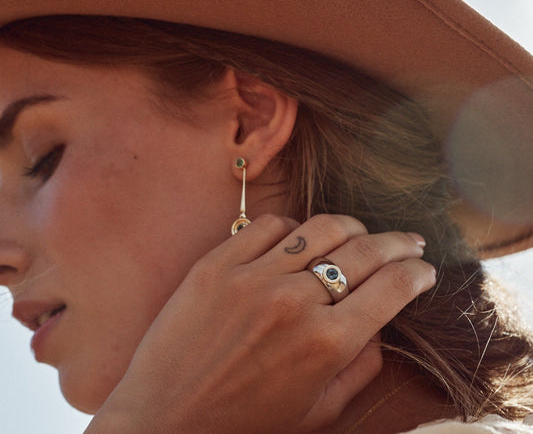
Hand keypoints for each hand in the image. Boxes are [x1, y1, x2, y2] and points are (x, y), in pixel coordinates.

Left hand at [85, 214, 434, 433]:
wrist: (163, 420)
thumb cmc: (244, 425)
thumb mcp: (318, 411)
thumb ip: (360, 365)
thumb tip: (379, 320)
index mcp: (326, 344)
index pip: (392, 288)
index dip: (417, 273)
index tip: (424, 268)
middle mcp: (295, 301)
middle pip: (365, 250)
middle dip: (398, 243)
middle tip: (409, 241)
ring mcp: (253, 276)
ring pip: (320, 227)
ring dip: (351, 227)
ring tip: (360, 234)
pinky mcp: (217, 262)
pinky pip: (269, 224)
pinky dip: (292, 227)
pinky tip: (297, 241)